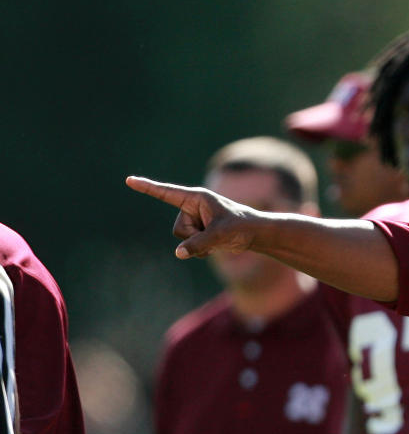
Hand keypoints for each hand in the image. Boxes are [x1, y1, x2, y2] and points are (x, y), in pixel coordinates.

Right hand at [126, 176, 257, 258]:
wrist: (254, 234)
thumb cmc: (241, 226)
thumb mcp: (220, 234)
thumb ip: (198, 244)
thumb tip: (179, 253)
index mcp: (196, 198)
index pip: (167, 193)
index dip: (147, 187)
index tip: (129, 180)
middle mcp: (192, 207)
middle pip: (178, 229)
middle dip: (194, 237)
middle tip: (216, 233)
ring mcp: (194, 220)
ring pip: (182, 239)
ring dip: (199, 245)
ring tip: (217, 238)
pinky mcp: (197, 232)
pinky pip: (188, 246)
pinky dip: (201, 250)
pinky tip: (216, 244)